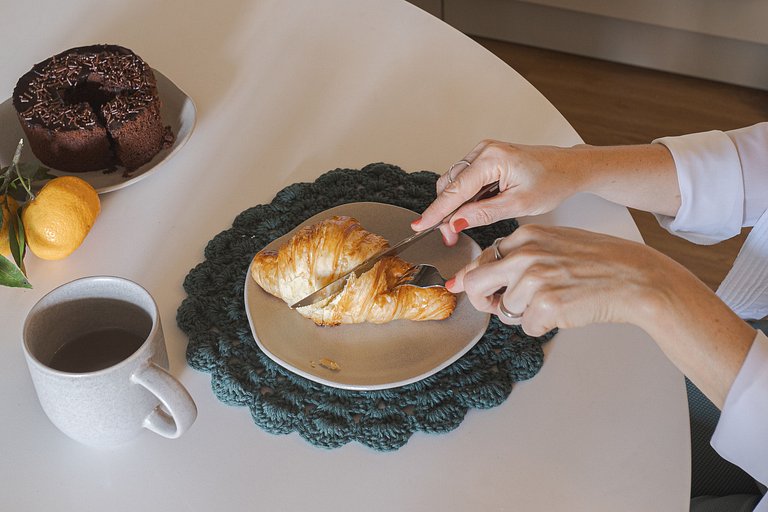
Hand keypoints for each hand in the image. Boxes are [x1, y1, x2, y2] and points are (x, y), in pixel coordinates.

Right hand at [412, 140, 587, 245]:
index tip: (420, 225)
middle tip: (451, 237)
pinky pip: (465, 179)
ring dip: (455, 205)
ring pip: (455, 183)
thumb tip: (455, 222)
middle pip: (450, 185)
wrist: (569, 168)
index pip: (455, 189)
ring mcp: (484, 152)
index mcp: (492, 159)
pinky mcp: (486, 158)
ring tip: (466, 225)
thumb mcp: (518, 205)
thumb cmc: (553, 181)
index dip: (436, 211)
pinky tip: (476, 209)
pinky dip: (465, 197)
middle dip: (446, 212)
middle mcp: (484, 150)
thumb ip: (483, 213)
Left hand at [447, 224, 696, 335]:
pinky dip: (543, 326)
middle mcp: (526, 254)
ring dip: (525, 314)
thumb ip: (519, 254)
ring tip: (555, 301)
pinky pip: (527, 327)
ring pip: (506, 311)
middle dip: (483, 301)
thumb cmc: (599, 261)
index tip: (466, 287)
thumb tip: (478, 274)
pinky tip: (565, 311)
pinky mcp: (546, 304)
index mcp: (526, 235)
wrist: (635, 277)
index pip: (482, 258)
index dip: (475, 279)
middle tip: (499, 306)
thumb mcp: (554, 243)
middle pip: (475, 284)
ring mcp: (535, 279)